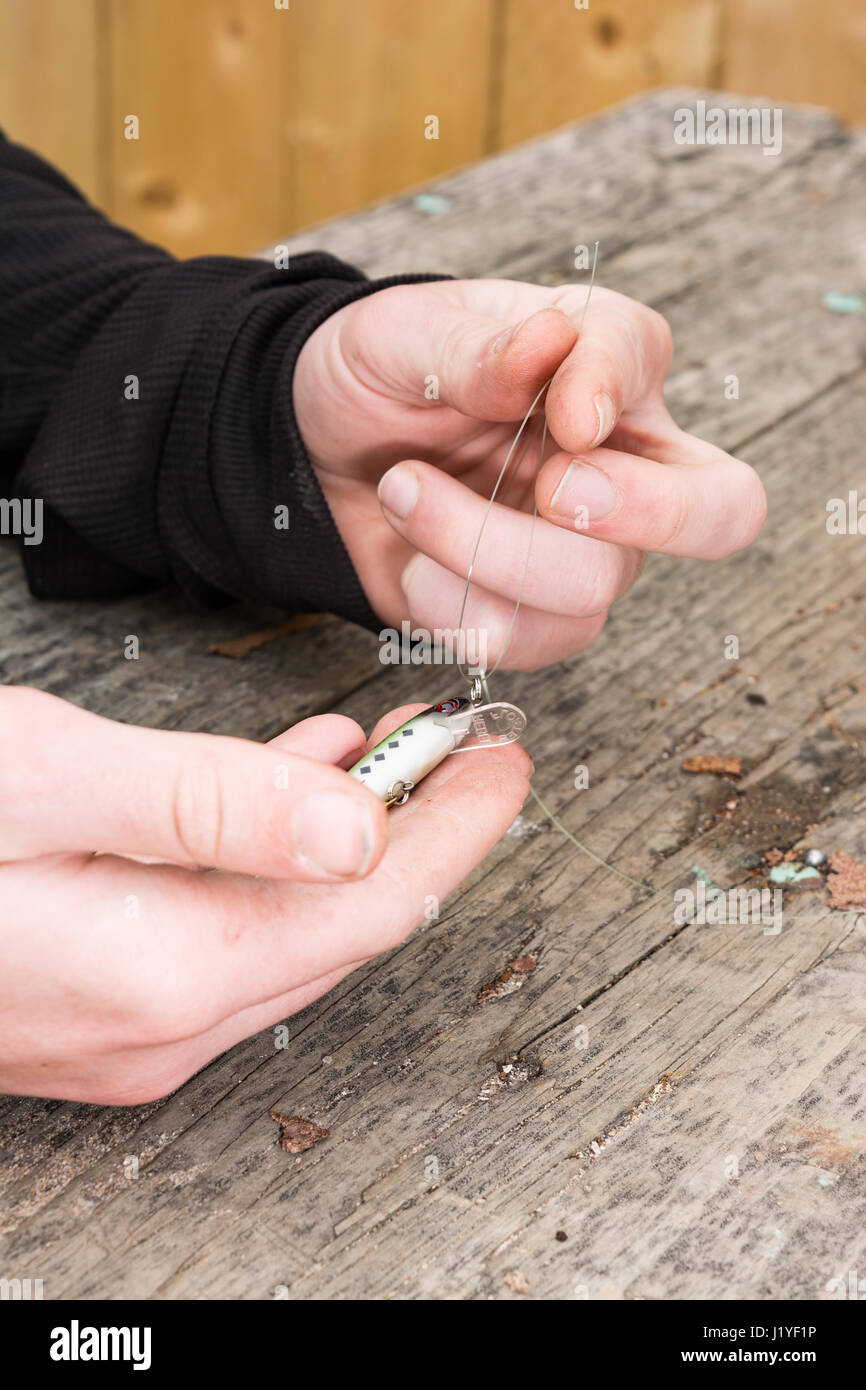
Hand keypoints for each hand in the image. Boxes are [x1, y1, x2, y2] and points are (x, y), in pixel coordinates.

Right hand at [0, 687, 528, 1102]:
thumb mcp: (51, 781)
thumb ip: (211, 806)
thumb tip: (360, 829)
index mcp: (170, 970)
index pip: (373, 903)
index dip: (454, 828)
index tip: (503, 761)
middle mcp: (162, 1023)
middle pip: (342, 923)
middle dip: (420, 833)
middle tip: (470, 754)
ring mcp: (127, 1029)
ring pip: (285, 926)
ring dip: (349, 841)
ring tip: (399, 758)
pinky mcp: (94, 1007)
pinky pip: (222, 933)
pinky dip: (270, 859)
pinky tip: (288, 795)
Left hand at [294, 280, 766, 668]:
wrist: (315, 454)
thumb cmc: (383, 376)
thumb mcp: (408, 331)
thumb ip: (479, 344)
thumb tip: (549, 345)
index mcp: (604, 365)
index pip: (647, 362)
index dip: (606, 387)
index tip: (558, 407)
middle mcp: (622, 466)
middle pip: (721, 513)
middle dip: (645, 512)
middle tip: (551, 489)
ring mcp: (586, 551)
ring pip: (596, 587)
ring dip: (480, 548)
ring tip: (404, 492)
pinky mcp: (532, 616)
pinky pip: (526, 640)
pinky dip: (453, 606)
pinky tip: (412, 564)